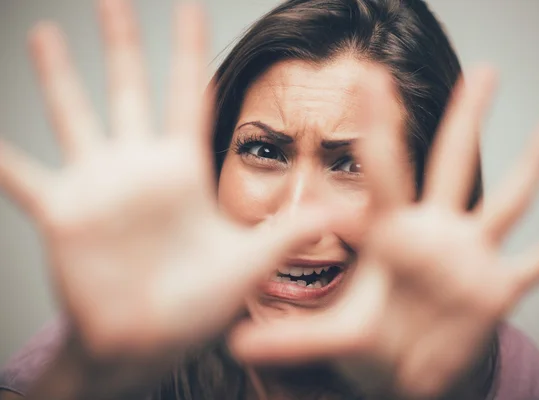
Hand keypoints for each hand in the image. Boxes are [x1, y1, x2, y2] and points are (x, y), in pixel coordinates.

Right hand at [0, 0, 332, 359]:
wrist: (151, 343)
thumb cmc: (199, 306)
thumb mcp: (249, 262)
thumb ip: (290, 232)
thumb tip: (347, 212)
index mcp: (182, 169)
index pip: (187, 93)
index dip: (188, 47)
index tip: (189, 3)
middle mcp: (139, 168)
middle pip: (128, 89)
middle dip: (122, 42)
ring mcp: (99, 188)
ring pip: (75, 117)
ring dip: (58, 77)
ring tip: (46, 34)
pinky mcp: (65, 216)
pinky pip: (22, 180)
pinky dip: (0, 160)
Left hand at [228, 67, 538, 397]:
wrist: (405, 372)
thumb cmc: (372, 344)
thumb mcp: (336, 338)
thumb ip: (292, 342)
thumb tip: (235, 346)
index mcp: (390, 238)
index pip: (383, 177)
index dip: (377, 132)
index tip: (368, 84)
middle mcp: (432, 235)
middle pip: (449, 166)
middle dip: (462, 120)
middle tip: (479, 71)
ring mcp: (469, 259)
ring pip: (505, 202)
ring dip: (532, 165)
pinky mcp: (498, 290)